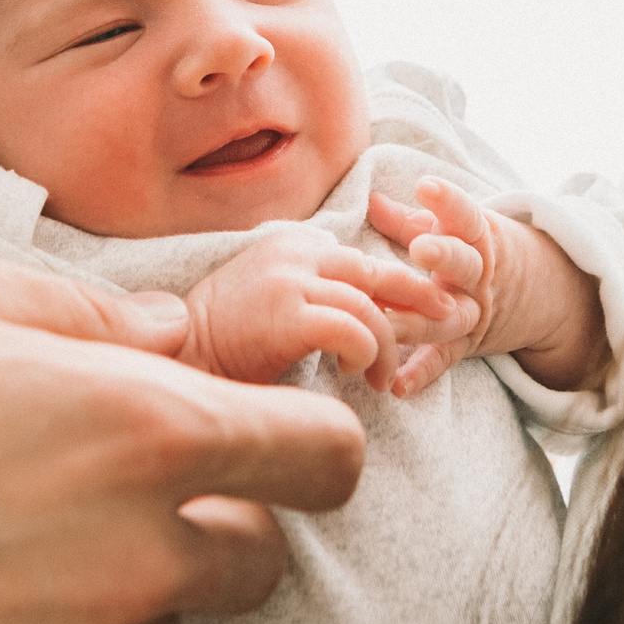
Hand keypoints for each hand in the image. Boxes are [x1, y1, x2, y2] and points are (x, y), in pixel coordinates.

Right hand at [0, 245, 363, 623]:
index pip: (325, 455)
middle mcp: (136, 559)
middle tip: (107, 493)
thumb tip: (159, 329)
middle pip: (260, 559)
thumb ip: (80, 306)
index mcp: (141, 428)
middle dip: (212, 524)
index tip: (265, 434)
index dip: (307, 440)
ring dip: (116, 593)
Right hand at [181, 223, 473, 390]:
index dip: (398, 287)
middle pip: (376, 271)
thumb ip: (311, 292)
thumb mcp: (270, 301)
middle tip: (449, 321)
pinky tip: (358, 373)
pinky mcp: (286, 313)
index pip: (361, 260)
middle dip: (419, 298)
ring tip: (383, 378)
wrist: (175, 362)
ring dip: (389, 345)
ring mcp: (289, 280)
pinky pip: (352, 327)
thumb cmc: (223, 343)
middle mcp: (293, 253)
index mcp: (291, 245)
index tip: (424, 309)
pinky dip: (367, 351)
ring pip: (370, 304)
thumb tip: (360, 310)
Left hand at [366, 177, 611, 397]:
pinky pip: (443, 360)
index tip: (427, 186)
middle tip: (421, 248)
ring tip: (386, 322)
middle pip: (465, 265)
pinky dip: (422, 374)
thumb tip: (370, 200)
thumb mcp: (452, 230)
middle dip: (445, 256)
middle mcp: (478, 276)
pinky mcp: (465, 345)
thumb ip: (408, 220)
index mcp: (476, 238)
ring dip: (418, 320)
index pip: (466, 216)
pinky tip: (397, 385)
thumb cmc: (471, 250)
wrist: (533, 291)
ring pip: (449, 317)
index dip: (449, 201)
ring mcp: (473, 313)